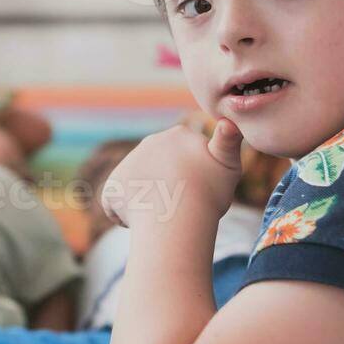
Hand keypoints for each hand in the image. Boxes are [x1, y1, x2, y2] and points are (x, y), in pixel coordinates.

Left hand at [100, 119, 243, 228]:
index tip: (196, 186)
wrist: (177, 213)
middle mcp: (151, 142)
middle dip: (168, 182)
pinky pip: (118, 202)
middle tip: (181, 203)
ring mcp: (130, 162)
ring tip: (162, 214)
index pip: (185, 153)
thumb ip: (229, 142)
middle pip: (161, 166)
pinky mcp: (113, 185)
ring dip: (148, 198)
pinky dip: (126, 214)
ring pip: (140, 184)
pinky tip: (141, 222)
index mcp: (179, 134)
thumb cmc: (207, 192)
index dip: (191, 171)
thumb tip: (229, 122)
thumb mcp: (229, 164)